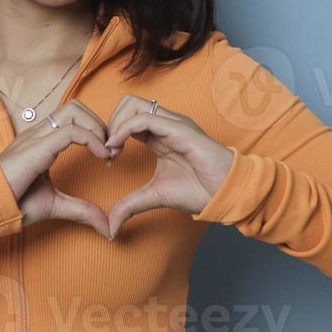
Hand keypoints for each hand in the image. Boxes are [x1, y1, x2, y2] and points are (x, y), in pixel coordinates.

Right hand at [0, 99, 116, 238]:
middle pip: (75, 107)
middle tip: (110, 149)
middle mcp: (38, 133)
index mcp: (41, 141)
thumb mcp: (55, 205)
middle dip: (98, 123)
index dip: (95, 131)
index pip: (72, 118)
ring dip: (97, 127)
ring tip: (106, 151)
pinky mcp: (37, 146)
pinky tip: (101, 155)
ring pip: (74, 111)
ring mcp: (36, 136)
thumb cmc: (14, 203)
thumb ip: (81, 210)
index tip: (108, 156)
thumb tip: (106, 226)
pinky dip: (92, 139)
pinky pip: (71, 131)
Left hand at [102, 95, 234, 239]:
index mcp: (158, 136)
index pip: (127, 118)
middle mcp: (165, 125)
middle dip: (110, 123)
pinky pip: (146, 118)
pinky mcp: (180, 129)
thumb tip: (111, 227)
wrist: (225, 193)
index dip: (111, 134)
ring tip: (112, 150)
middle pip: (128, 104)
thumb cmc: (198, 190)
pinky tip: (118, 147)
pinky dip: (125, 129)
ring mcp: (172, 124)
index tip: (106, 158)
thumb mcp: (154, 196)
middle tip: (108, 151)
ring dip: (116, 124)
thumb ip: (130, 205)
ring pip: (134, 105)